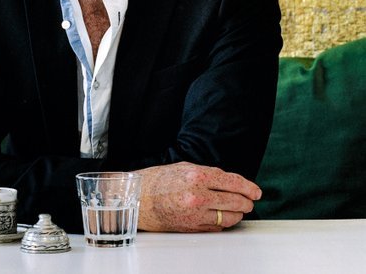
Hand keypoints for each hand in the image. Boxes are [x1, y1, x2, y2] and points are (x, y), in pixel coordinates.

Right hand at [135, 162, 261, 231]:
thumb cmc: (158, 181)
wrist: (138, 198)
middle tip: (248, 201)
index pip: (234, 183)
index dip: (250, 188)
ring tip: (234, 209)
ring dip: (237, 214)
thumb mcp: (184, 167)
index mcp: (197, 176)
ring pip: (231, 217)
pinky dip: (222, 222)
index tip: (256, 192)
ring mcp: (196, 213)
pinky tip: (218, 216)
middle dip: (246, 202)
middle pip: (237, 202)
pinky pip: (218, 227)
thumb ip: (209, 174)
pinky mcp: (193, 227)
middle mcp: (199, 195)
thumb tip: (231, 182)